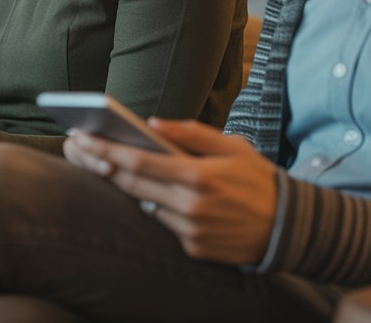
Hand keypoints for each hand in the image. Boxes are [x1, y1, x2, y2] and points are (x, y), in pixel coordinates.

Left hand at [64, 119, 278, 265]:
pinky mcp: (194, 249)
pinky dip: (162, 210)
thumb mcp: (232, 145)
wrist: (290, 227)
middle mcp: (190, 206)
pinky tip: (166, 198)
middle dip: (104, 164)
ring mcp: (191, 231)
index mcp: (198, 175)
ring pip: (147, 205)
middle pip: (132, 185)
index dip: (106, 149)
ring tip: (117, 167)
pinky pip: (166, 225)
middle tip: (81, 149)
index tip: (82, 137)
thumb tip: (152, 122)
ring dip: (134, 188)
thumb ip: (191, 133)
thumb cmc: (258, 179)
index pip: (139, 161)